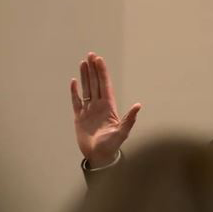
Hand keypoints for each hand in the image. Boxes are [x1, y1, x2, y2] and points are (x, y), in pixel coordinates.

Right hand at [70, 52, 140, 167]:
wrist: (99, 156)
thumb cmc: (112, 145)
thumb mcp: (122, 132)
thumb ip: (129, 119)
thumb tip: (138, 105)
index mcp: (109, 107)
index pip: (105, 85)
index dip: (102, 72)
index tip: (99, 60)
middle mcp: (99, 106)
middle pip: (95, 83)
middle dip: (94, 69)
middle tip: (91, 55)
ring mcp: (89, 111)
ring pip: (86, 89)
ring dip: (85, 76)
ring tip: (83, 63)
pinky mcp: (79, 117)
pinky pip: (76, 101)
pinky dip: (75, 92)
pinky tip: (74, 82)